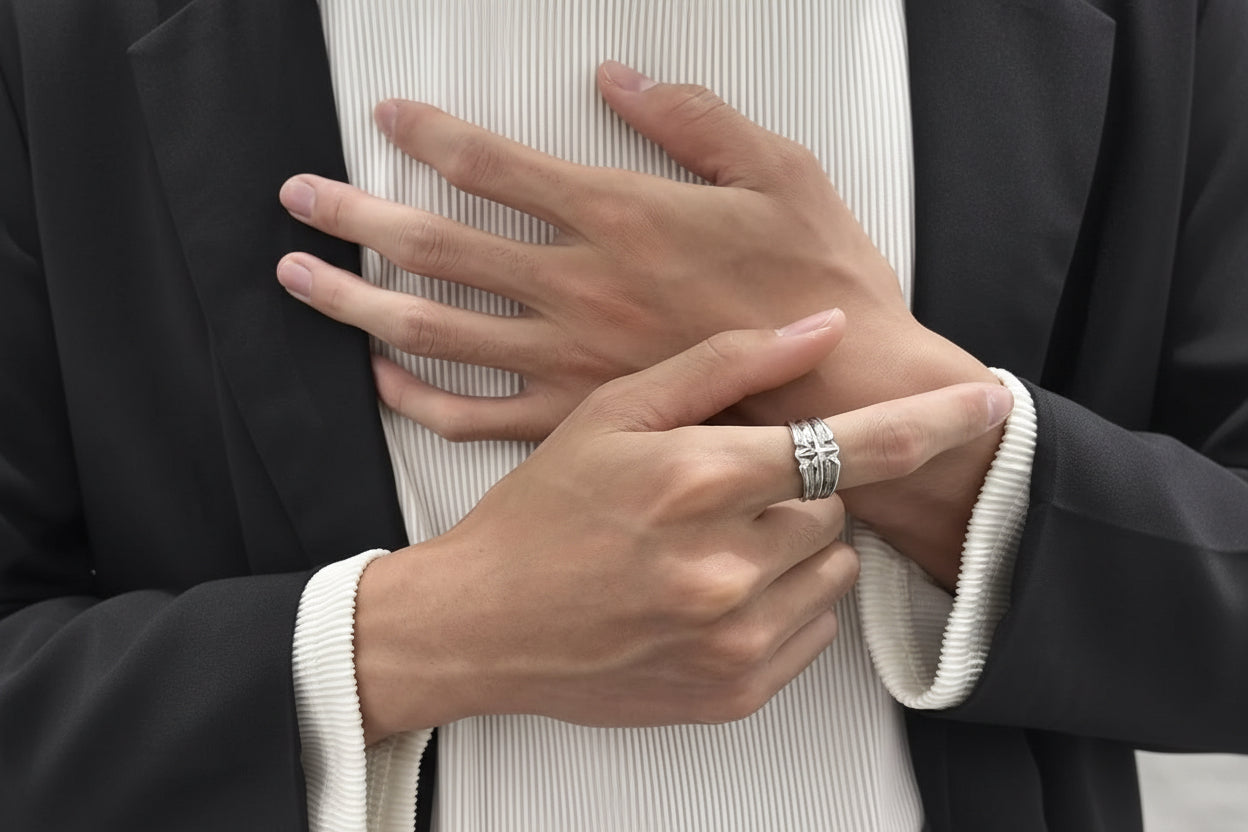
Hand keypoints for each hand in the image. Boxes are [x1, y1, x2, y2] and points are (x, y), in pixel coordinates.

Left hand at [277, 61, 924, 441]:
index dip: (434, 133)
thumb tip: (622, 81)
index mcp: (619, 217)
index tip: (388, 116)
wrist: (853, 403)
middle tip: (298, 197)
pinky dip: (422, 401)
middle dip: (356, 215)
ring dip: (359, 303)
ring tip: (303, 280)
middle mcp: (576, 288)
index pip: (498, 164)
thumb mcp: (779, 172)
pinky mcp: (579, 421)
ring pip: (435, 331)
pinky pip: (478, 417)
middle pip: (437, 245)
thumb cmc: (823, 286)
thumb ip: (694, 121)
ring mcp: (567, 360)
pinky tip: (386, 383)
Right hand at [353, 316, 1013, 742]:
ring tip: (713, 541)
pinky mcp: (738, 689)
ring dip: (795, 546)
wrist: (483, 625)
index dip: (930, 421)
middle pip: (836, 509)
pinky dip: (782, 601)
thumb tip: (817, 330)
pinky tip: (712, 589)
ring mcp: (737, 638)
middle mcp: (728, 567)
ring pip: (831, 569)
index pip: (849, 446)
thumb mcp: (614, 413)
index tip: (987, 403)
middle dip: (799, 489)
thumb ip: (725, 366)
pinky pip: (811, 629)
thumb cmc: (541, 515)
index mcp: (700, 482)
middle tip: (725, 488)